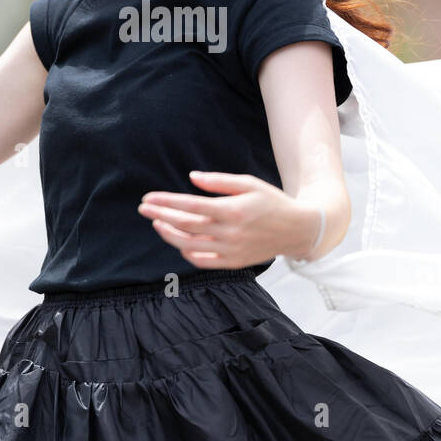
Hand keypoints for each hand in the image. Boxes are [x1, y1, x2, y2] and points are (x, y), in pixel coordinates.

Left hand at [137, 170, 346, 268]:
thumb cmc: (272, 202)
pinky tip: (178, 241)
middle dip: (160, 215)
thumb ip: (219, 181)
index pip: (190, 206)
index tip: (149, 198)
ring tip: (157, 223)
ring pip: (189, 245)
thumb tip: (191, 177)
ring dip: (169, 234)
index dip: (166, 202)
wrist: (297, 229)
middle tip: (143, 208)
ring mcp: (231, 250)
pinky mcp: (233, 262)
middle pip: (185, 225)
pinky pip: (203, 261)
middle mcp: (230, 232)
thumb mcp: (249, 183)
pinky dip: (186, 252)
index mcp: (233, 210)